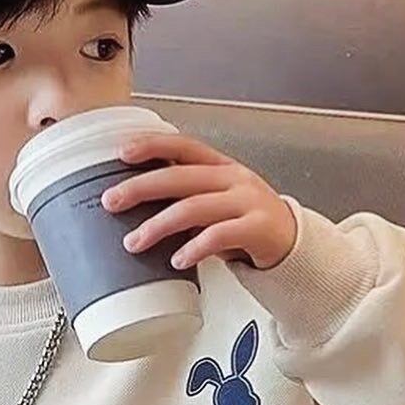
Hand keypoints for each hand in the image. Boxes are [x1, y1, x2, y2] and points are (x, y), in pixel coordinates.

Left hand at [100, 133, 297, 270]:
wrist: (292, 243)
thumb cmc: (246, 223)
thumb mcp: (216, 202)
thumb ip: (185, 197)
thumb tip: (134, 201)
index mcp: (220, 166)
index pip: (183, 145)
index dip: (152, 145)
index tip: (121, 153)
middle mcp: (233, 178)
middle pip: (180, 177)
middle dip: (141, 188)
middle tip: (112, 202)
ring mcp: (247, 201)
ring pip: (194, 208)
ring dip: (158, 226)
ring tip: (134, 242)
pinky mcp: (258, 228)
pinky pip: (220, 236)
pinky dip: (194, 248)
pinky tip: (177, 260)